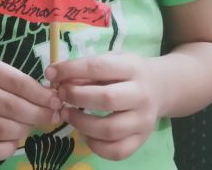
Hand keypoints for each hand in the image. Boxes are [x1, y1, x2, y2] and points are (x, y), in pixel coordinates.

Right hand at [0, 55, 61, 161]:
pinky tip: (14, 140)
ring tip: (30, 126)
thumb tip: (51, 100)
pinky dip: (9, 147)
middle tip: (51, 117)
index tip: (56, 102)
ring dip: (24, 130)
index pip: (18, 83)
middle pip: (13, 107)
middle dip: (38, 114)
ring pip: (4, 129)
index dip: (41, 95)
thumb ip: (19, 82)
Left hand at [45, 52, 160, 160]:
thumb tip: (57, 77)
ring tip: (67, 114)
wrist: (161, 87)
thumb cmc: (128, 71)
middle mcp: (141, 95)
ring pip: (109, 130)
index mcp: (132, 68)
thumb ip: (87, 69)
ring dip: (81, 124)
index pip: (98, 67)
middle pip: (105, 99)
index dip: (71, 70)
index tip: (51, 72)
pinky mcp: (142, 140)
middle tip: (60, 95)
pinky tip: (85, 134)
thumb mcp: (112, 59)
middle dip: (76, 97)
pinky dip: (96, 146)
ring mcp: (143, 121)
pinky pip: (117, 151)